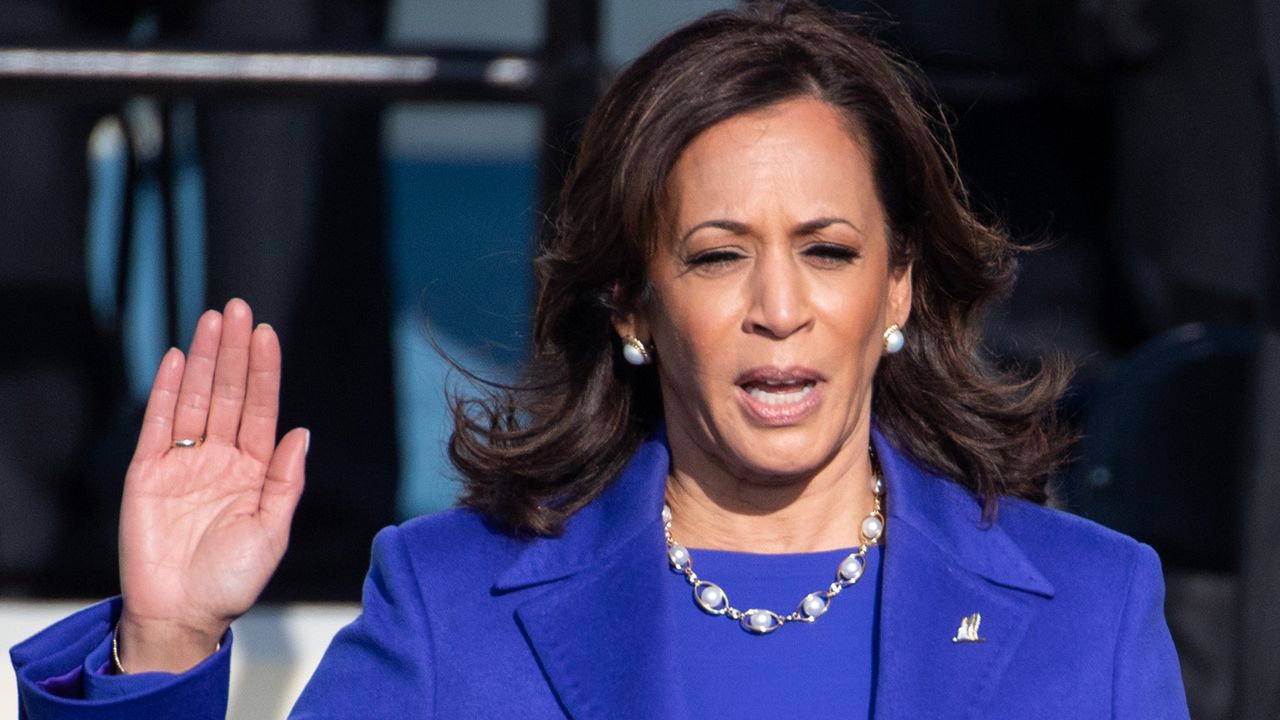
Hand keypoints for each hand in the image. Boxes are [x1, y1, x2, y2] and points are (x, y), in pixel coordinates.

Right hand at [117, 298, 307, 672]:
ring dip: (204, 360)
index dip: (264, 371)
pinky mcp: (146, 474)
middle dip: (234, 352)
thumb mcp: (271, 531)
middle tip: (237, 308)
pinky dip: (166, 391)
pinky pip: (158, 425)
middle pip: (229, 394)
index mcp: (253, 470)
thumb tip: (303, 432)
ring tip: (211, 320)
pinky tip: (178, 359)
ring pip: (195, 400)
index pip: (261, 409)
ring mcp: (183, 463)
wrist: (181, 615)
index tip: (267, 333)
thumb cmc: (232, 580)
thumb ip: (285, 481)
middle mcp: (220, 459)